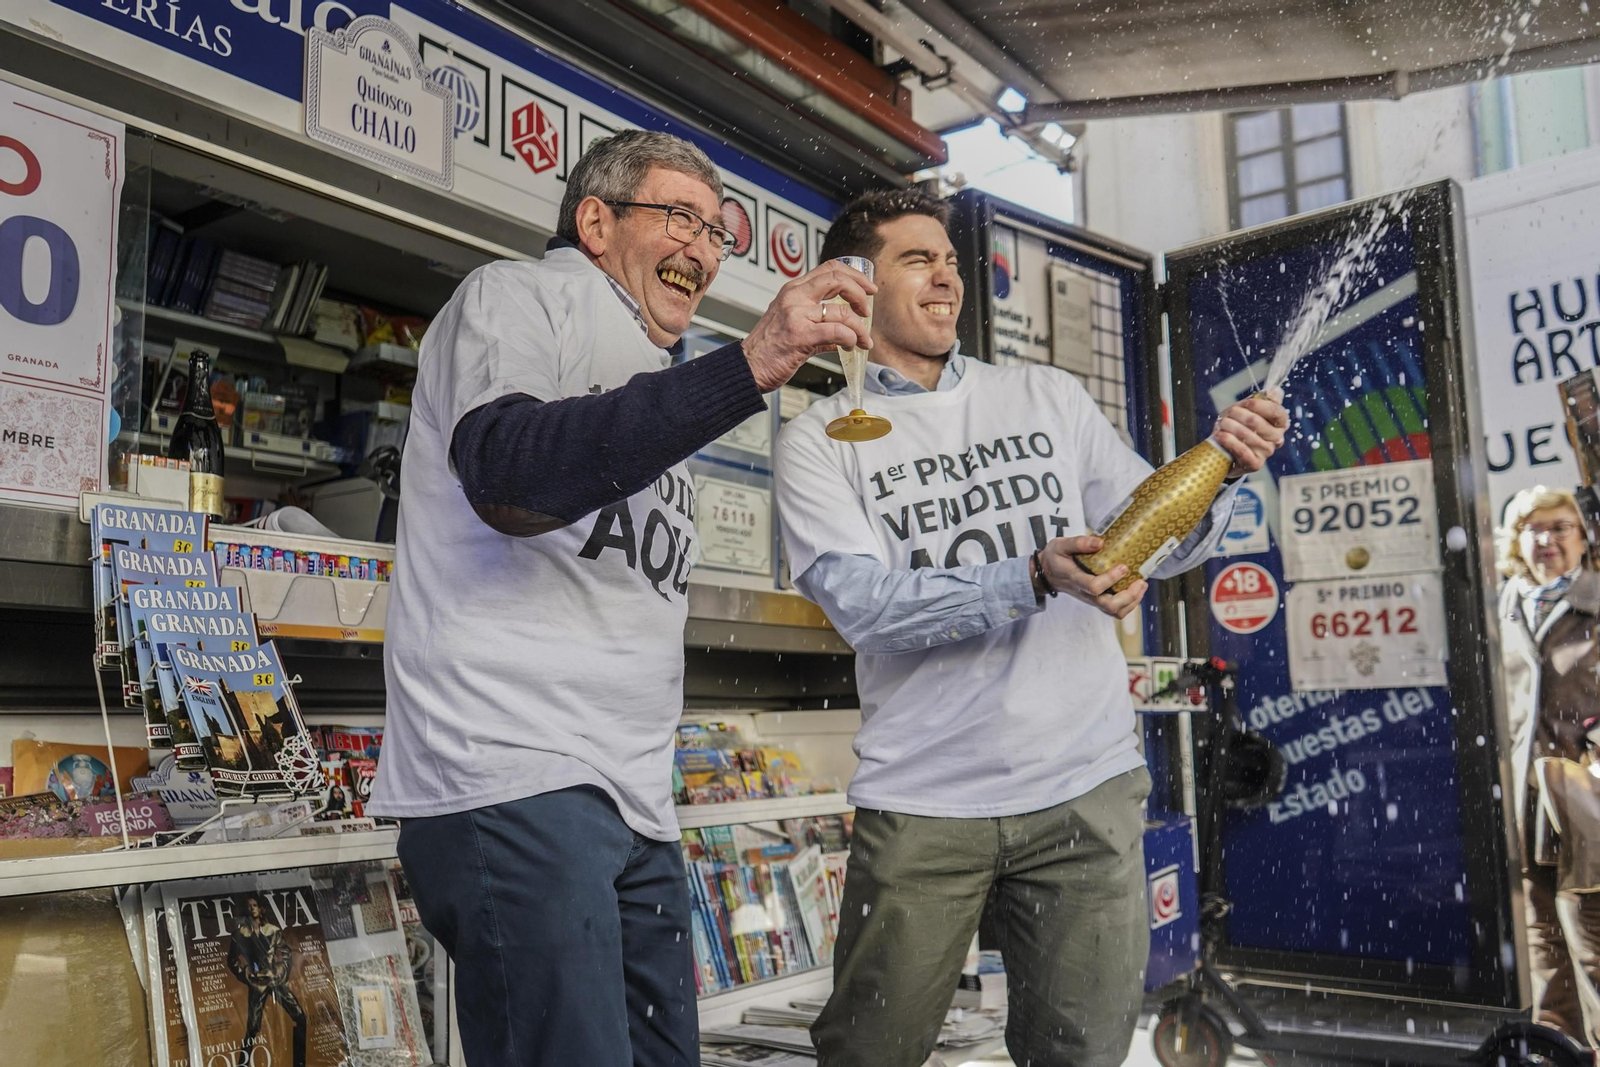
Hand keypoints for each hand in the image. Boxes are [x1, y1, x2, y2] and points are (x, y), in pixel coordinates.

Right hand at [742, 261, 875, 391]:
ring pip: (842, 311)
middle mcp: (794, 297)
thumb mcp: (791, 324)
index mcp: (793, 290)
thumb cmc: (767, 349)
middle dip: (861, 292)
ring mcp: (797, 315)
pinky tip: (850, 346)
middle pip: (838, 279)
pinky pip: (837, 332)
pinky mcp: (801, 335)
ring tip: (863, 340)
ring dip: (860, 328)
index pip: (829, 269)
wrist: (748, 368)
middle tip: (867, 309)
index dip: (854, 275)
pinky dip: (850, 339)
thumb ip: (818, 322)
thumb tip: (843, 332)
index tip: (867, 288)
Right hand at [1037, 536, 1148, 618]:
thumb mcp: (1060, 545)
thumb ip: (1078, 543)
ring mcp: (1091, 599)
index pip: (1094, 587)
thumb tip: (1100, 542)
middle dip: (1128, 595)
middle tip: (1139, 581)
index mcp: (1075, 578)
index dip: (1111, 579)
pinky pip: (1115, 611)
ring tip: (1142, 585)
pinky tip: (1136, 591)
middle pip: (1108, 605)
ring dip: (1132, 601)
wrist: (1048, 573)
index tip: (1123, 566)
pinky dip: (1129, 604)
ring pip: (1114, 611)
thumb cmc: (1055, 558)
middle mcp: (1084, 593)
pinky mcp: (1096, 601)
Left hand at [1214, 389, 1288, 476]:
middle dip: (1237, 414)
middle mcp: (1276, 438)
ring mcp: (1266, 452)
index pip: (1276, 412)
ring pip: (1246, 435)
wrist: (1228, 450)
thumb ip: (1262, 400)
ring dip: (1228, 426)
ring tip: (1221, 423)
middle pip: (1256, 422)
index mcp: (1279, 423)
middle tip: (1226, 414)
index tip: (1246, 403)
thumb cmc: (1239, 426)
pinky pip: (1242, 450)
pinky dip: (1228, 441)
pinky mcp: (1255, 464)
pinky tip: (1220, 435)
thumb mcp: (1249, 410)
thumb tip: (1275, 390)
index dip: (1259, 405)